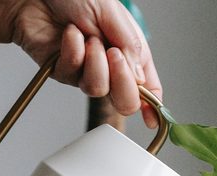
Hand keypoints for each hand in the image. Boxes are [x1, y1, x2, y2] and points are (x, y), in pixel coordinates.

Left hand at [7, 0, 161, 126]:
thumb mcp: (112, 13)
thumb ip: (130, 47)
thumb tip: (140, 80)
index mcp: (129, 50)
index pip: (148, 87)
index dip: (153, 105)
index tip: (154, 120)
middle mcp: (110, 64)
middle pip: (125, 100)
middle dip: (122, 81)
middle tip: (114, 55)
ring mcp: (85, 70)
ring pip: (98, 89)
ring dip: (94, 61)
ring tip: (87, 37)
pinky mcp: (63, 71)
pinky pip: (73, 76)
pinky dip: (73, 51)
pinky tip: (70, 34)